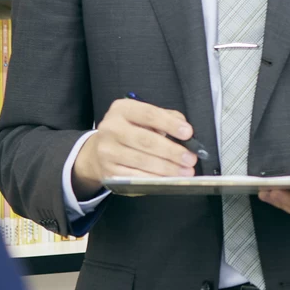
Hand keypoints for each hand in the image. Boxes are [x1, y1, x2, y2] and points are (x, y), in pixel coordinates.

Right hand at [71, 98, 196, 197]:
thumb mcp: (143, 118)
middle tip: (190, 158)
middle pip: (146, 140)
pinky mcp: (109, 171)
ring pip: (142, 161)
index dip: (170, 124)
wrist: (99, 151)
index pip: (149, 114)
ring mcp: (107, 151)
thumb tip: (184, 127)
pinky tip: (169, 179)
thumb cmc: (129, 132)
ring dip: (168, 168)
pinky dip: (155, 179)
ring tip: (185, 171)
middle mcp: (111, 128)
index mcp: (122, 110)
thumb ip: (165, 118)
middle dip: (172, 151)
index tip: (188, 133)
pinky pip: (136, 176)